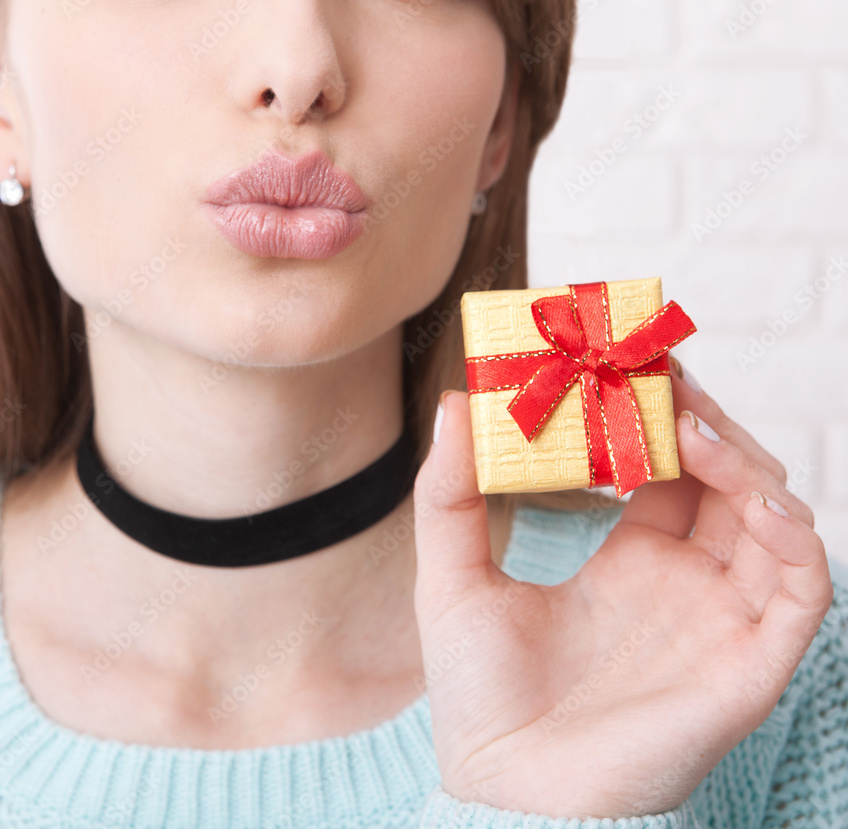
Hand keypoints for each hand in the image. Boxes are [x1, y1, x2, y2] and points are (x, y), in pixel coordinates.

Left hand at [411, 363, 832, 819]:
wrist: (498, 785)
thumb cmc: (478, 690)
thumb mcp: (453, 574)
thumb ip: (450, 492)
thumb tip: (454, 402)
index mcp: (630, 556)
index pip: (673, 466)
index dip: (665, 412)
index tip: (637, 360)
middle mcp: (685, 580)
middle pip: (729, 479)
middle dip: (707, 422)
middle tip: (666, 375)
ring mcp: (719, 618)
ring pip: (773, 520)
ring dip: (747, 463)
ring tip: (694, 427)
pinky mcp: (746, 663)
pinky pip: (800, 589)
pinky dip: (792, 537)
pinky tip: (754, 498)